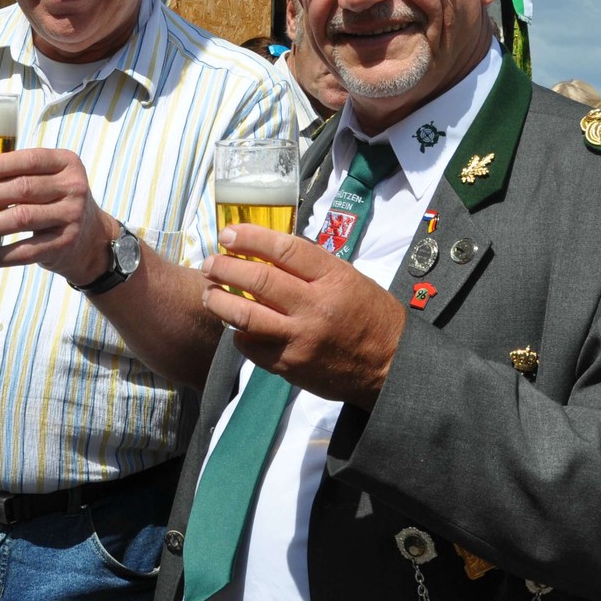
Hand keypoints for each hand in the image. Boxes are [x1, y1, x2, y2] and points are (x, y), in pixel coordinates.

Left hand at [0, 147, 116, 284]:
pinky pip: (26, 251)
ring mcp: (71, 218)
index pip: (31, 159)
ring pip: (21, 218)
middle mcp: (73, 188)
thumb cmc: (55, 202)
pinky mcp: (64, 245)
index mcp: (67, 163)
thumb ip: (20, 175)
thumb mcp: (50, 179)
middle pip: (22, 189)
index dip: (0, 165)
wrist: (91, 240)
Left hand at [199, 223, 406, 407]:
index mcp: (333, 278)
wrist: (390, 366)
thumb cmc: (371, 316)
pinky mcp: (290, 365)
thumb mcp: (350, 279)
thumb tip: (269, 250)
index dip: (251, 238)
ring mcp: (300, 338)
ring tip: (210, 292)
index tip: (229, 234)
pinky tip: (236, 325)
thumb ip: (313, 267)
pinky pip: (252, 346)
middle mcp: (314, 306)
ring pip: (246, 315)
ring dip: (220, 300)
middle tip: (210, 262)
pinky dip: (239, 333)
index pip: (284, 249)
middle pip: (258, 279)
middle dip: (226, 266)